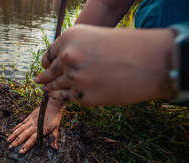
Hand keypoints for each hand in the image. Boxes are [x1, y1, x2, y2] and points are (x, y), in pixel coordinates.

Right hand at [7, 98, 63, 153]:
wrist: (52, 104)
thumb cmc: (55, 116)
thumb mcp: (56, 128)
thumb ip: (54, 139)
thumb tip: (55, 148)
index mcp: (40, 130)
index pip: (31, 141)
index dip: (25, 146)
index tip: (20, 151)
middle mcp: (34, 126)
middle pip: (23, 135)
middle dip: (16, 142)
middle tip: (10, 147)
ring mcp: (30, 121)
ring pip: (20, 129)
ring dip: (14, 135)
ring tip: (8, 140)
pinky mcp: (29, 116)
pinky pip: (21, 123)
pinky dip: (17, 127)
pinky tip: (13, 130)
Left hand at [36, 25, 174, 105]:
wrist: (151, 61)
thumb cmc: (127, 46)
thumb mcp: (96, 38)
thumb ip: (77, 49)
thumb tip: (64, 63)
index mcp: (69, 38)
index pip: (50, 53)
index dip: (47, 61)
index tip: (45, 66)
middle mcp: (68, 57)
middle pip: (50, 71)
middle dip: (44, 77)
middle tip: (38, 81)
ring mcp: (75, 78)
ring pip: (56, 86)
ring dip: (50, 88)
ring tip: (45, 90)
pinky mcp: (84, 97)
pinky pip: (68, 97)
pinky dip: (62, 97)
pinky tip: (58, 97)